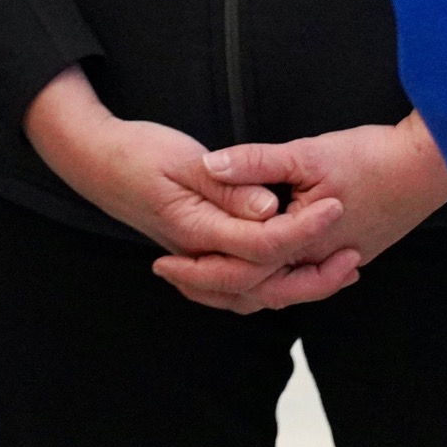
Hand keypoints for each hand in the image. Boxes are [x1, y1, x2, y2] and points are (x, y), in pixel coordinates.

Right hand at [22, 68, 348, 292]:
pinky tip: (292, 272)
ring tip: (338, 273)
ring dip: (296, 288)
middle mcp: (197, 253)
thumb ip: (228, 187)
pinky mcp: (197, 252)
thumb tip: (270, 209)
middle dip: (313, 277)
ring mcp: (196, 257)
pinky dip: (269, 287)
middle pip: (263, 285)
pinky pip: (237, 287)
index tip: (337, 205)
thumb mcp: (182, 159)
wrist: (93, 160)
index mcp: (196, 229)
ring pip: (251, 295)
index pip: (262, 244)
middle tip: (353, 260)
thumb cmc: (135, 152)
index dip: (304, 229)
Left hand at [176, 115, 446, 312]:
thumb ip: (257, 163)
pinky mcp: (350, 252)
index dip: (198, 270)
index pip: (239, 273)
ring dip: (241, 282)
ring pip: (279, 287)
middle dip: (212, 285)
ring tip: (206, 270)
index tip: (164, 261)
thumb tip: (210, 166)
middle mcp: (317, 264)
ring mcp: (337, 262)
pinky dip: (273, 275)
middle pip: (256, 290)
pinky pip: (300, 275)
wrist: (430, 168)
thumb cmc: (373, 158)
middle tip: (172, 272)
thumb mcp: (308, 153)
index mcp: (301, 246)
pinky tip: (260, 262)